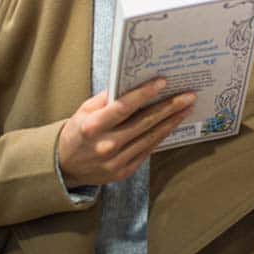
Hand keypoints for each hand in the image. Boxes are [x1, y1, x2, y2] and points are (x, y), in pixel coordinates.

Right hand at [57, 78, 195, 187]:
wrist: (65, 167)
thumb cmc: (78, 131)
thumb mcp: (85, 110)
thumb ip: (107, 97)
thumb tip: (134, 81)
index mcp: (93, 126)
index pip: (123, 107)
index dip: (144, 94)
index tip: (163, 82)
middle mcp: (105, 145)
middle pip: (144, 122)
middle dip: (169, 107)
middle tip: (189, 95)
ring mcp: (115, 161)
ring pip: (150, 138)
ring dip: (171, 122)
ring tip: (187, 108)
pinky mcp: (123, 172)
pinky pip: (147, 150)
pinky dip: (161, 136)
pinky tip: (173, 124)